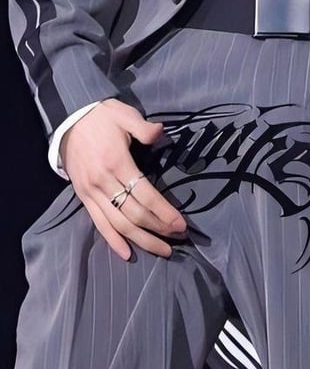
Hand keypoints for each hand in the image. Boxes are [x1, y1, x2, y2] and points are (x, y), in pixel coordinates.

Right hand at [60, 99, 186, 260]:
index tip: (181, 224)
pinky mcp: (83, 197)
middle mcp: (103, 182)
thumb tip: (160, 133)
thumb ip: (144, 127)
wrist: (68, 119)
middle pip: (134, 214)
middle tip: (179, 237)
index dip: (164, 212)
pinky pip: (98, 223)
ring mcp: (91, 192)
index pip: (145, 195)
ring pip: (118, 224)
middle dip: (158, 228)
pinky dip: (112, 240)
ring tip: (162, 250)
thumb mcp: (124, 115)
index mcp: (117, 162)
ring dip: (141, 240)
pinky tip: (126, 253)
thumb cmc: (101, 117)